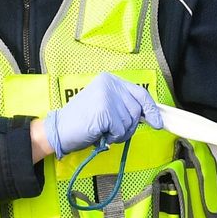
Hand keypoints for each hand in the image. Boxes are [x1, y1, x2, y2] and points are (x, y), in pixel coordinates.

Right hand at [41, 73, 162, 159]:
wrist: (59, 130)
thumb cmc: (82, 122)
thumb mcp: (106, 106)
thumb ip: (124, 105)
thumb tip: (150, 115)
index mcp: (110, 80)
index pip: (140, 92)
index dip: (151, 108)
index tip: (158, 121)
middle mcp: (109, 84)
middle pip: (136, 109)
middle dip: (128, 126)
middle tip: (112, 130)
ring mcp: (107, 97)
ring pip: (130, 122)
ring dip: (120, 133)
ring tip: (103, 130)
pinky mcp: (105, 111)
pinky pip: (120, 130)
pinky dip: (112, 137)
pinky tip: (99, 132)